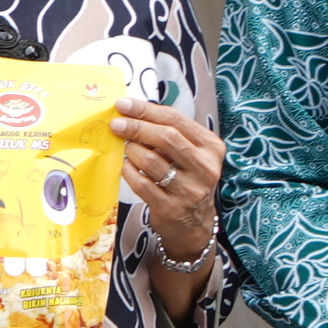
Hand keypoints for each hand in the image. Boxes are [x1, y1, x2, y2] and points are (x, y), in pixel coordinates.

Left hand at [115, 98, 222, 265]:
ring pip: (151, 160)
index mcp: (211, 147)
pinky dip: (129, 171)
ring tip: (125, 147)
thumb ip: (170, 134)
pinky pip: (142, 183)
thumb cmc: (186, 179)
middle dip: (136, 127)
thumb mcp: (189, 154)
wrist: (194, 223)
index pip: (175, 120)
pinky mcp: (172, 208)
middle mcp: (205, 168)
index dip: (146, 110)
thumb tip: (132, 112)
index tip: (122, 104)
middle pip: (166, 137)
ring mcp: (190, 190)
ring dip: (131, 150)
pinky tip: (126, 166)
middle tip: (116, 124)